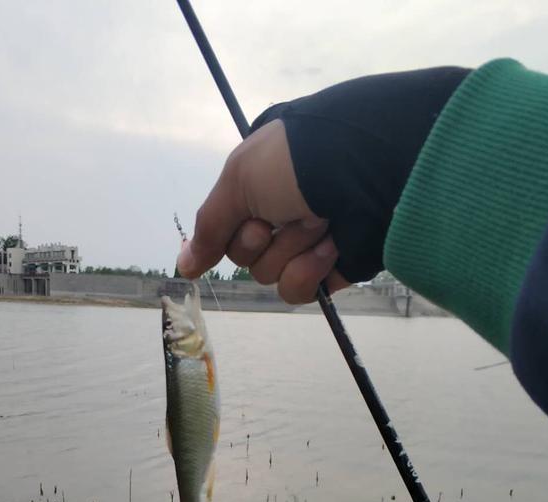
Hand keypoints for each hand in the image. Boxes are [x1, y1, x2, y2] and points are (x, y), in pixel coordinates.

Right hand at [176, 119, 347, 303]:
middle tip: (282, 213)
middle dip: (260, 238)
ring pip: (270, 275)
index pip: (225, 230)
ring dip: (290, 249)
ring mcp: (306, 244)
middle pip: (245, 257)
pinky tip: (330, 246)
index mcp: (258, 190)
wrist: (363, 172)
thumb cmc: (295, 165)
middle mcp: (281, 216)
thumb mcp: (238, 182)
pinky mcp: (330, 269)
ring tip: (317, 222)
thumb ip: (209, 227)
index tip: (244, 218)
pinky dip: (309, 270)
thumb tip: (184, 266)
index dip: (227, 233)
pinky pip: (298, 290)